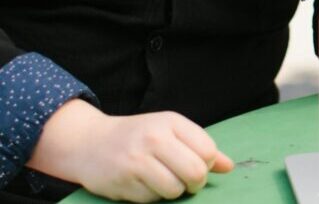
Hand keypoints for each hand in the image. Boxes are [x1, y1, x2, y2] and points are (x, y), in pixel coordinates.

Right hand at [28, 99, 232, 201]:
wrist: (90, 143)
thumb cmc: (139, 137)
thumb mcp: (171, 132)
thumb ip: (200, 147)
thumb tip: (228, 167)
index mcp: (171, 122)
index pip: (207, 150)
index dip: (208, 164)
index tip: (197, 165)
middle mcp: (154, 139)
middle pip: (195, 172)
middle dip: (196, 183)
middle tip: (187, 181)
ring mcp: (137, 161)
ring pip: (175, 190)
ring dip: (174, 192)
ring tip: (164, 181)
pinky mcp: (122, 182)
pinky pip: (152, 200)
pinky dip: (153, 197)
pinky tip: (143, 184)